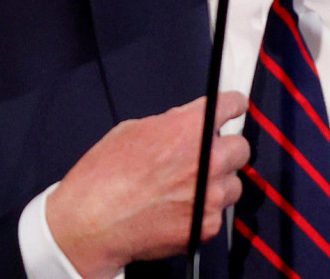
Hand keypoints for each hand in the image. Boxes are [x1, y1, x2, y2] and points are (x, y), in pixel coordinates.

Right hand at [45, 92, 249, 278]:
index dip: (233, 106)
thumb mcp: (133, 131)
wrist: (88, 225)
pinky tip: (180, 212)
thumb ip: (171, 123)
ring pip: (233, 183)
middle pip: (241, 147)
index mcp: (191, 129)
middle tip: (205, 159)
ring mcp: (211, 195)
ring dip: (217, 185)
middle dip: (224, 150)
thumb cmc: (101, 178)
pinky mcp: (207, 224)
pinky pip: (219, 213)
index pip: (233, 104)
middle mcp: (209, 159)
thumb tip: (188, 121)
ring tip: (187, 191)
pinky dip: (204, 213)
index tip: (234, 109)